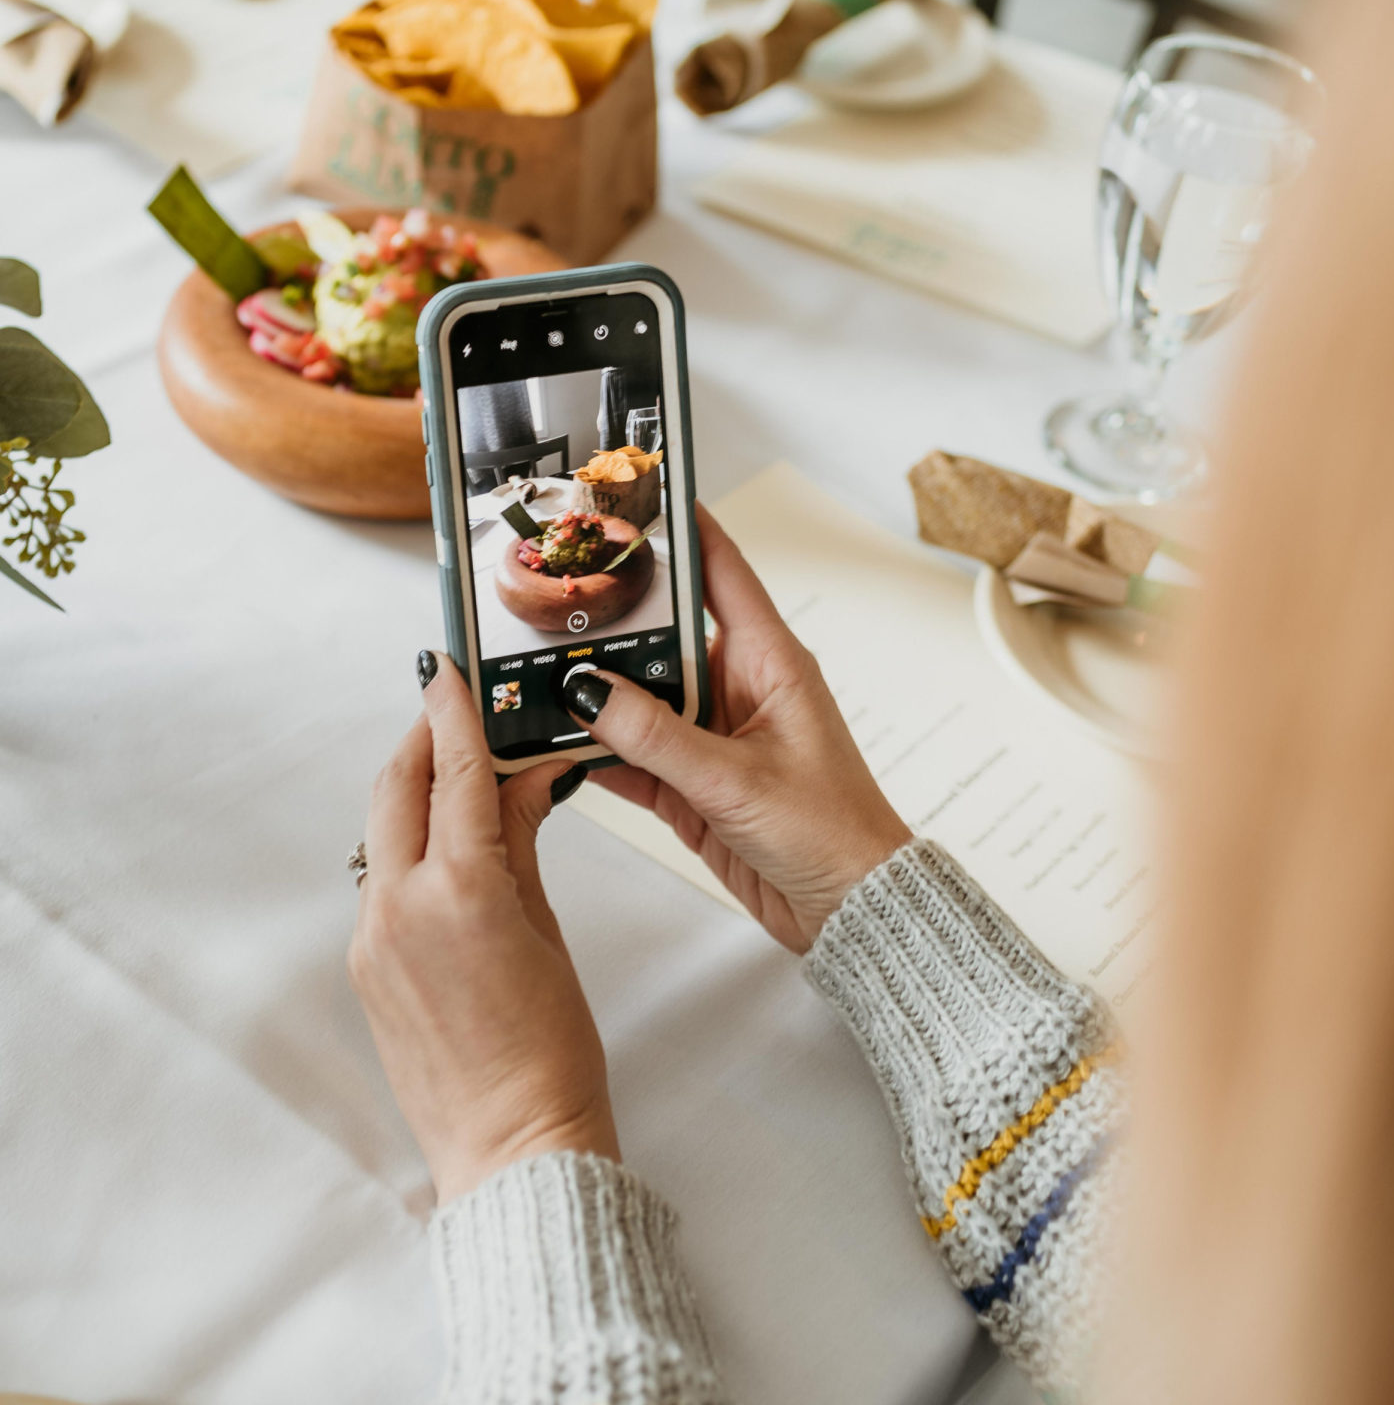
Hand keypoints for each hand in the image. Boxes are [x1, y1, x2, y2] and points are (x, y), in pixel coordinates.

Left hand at [348, 655, 616, 1201]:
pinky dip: (412, 852)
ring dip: (416, 796)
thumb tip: (528, 781)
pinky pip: (382, 885)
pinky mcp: (365, 969)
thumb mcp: (549, 932)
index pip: (454, 774)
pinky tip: (451, 855)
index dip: (453, 712)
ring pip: (384, 835)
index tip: (446, 668)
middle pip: (397, 789)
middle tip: (451, 709)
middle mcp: (398, 908)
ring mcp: (372, 941)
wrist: (514, 1146)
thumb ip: (523, 845)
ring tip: (463, 780)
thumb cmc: (551, 1054)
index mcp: (458, 892)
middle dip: (422, 742)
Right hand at [566, 506, 910, 952]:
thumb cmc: (831, 833)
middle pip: (662, 634)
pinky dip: (597, 751)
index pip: (720, 572)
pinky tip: (553, 740)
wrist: (849, 910)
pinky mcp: (694, 785)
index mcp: (770, 662)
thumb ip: (656, 735)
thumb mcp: (734, 778)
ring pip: (639, 697)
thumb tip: (587, 690)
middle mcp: (740, 689)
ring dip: (594, 692)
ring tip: (532, 669)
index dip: (679, 529)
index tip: (634, 494)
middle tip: (549, 594)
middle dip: (609, 620)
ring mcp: (713, 737)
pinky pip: (633, 753)